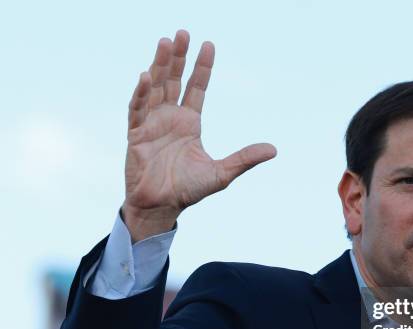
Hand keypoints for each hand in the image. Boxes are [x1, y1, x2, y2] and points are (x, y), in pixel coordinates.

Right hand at [122, 30, 276, 240]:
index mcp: (190, 123)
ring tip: (166, 43)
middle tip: (183, 33)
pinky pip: (137, 109)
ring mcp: (151, 124)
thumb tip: (274, 150)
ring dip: (160, 65)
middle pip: (174, 80)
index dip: (202, 67)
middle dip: (178, 57)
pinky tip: (146, 76)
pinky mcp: (135, 135)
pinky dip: (141, 94)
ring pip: (155, 87)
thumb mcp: (221, 174)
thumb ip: (244, 159)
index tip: (209, 44)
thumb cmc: (189, 190)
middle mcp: (170, 118)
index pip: (197, 88)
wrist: (161, 207)